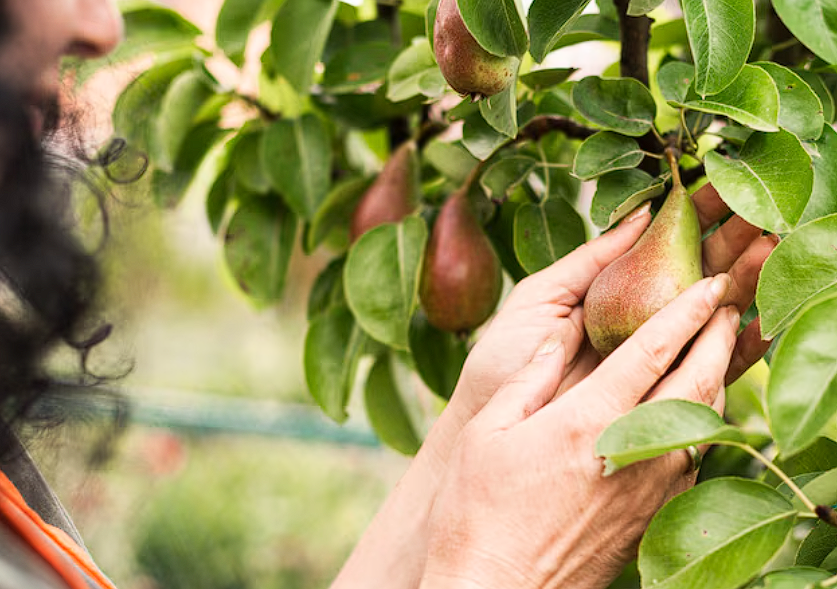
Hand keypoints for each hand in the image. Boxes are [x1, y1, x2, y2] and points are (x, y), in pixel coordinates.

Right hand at [420, 276, 738, 588]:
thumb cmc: (478, 509)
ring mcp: (649, 489)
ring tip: (715, 350)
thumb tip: (559, 337)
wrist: (495, 588)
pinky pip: (691, 459)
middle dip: (717, 336)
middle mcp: (632, 452)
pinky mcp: (651, 517)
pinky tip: (688, 412)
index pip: (653, 351)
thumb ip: (530, 377)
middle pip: (695, 381)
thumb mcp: (489, 430)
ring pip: (703, 422)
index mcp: (588, 421)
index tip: (707, 285)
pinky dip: (701, 423)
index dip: (686, 312)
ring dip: (716, 378)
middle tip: (727, 305)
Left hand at [441, 182, 774, 449]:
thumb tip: (644, 211)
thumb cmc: (503, 358)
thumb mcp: (540, 295)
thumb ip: (590, 260)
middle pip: (693, 280)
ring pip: (708, 322)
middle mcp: (636, 324)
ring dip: (741, 289)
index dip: (692, 222)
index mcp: (610, 293)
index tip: (720, 192)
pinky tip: (756, 323)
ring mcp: (649, 362)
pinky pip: (707, 375)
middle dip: (728, 249)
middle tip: (758, 221)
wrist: (489, 424)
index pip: (662, 250)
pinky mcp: (658, 402)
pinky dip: (735, 350)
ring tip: (764, 255)